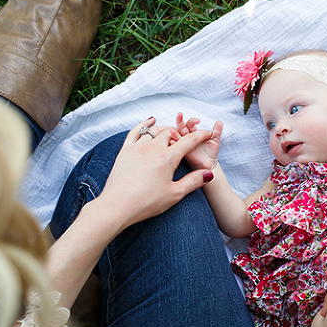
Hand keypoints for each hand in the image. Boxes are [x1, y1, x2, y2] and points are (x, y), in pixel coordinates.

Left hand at [95, 117, 214, 230]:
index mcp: (168, 158)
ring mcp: (137, 147)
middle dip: (181, 134)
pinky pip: (135, 131)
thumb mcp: (174, 194)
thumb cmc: (146, 203)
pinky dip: (144, 124)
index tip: (207, 134)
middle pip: (171, 133)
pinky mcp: (125, 151)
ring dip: (165, 131)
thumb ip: (193, 182)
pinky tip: (151, 121)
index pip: (189, 141)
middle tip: (186, 141)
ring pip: (155, 131)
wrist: (117, 206)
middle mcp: (153, 148)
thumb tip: (208, 174)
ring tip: (171, 136)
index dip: (200, 136)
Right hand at [171, 112, 222, 169]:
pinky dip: (174, 145)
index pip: (191, 124)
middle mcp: (188, 138)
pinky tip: (172, 142)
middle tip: (179, 115)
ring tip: (171, 130)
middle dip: (180, 121)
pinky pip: (178, 148)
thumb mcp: (215, 140)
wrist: (210, 164)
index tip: (198, 121)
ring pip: (178, 137)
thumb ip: (216, 131)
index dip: (193, 121)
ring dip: (174, 133)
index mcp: (195, 133)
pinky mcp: (184, 153)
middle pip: (182, 128)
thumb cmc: (211, 152)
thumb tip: (219, 121)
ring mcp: (185, 145)